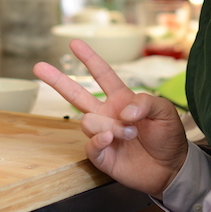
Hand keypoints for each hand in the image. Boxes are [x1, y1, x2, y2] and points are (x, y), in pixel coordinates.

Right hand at [34, 39, 188, 196]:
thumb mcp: (164, 111)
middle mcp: (107, 114)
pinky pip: (90, 144)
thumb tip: (123, 110)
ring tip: (130, 133)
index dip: (89, 59)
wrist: (172, 168)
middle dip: (57, 80)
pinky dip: (99, 139)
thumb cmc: (168, 136)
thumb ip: (145, 103)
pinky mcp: (102, 155)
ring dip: (109, 125)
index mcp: (121, 99)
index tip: (74, 43)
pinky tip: (111, 138)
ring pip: (87, 121)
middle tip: (38, 66)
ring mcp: (102, 134)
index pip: (102, 74)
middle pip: (76, 94)